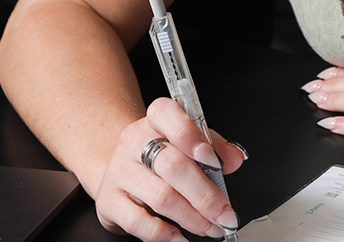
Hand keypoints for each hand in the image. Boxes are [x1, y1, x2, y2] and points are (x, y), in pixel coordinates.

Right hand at [93, 97, 245, 241]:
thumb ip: (215, 147)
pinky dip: (165, 235)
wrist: (120, 171)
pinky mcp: (109, 201)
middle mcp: (133, 141)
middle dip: (206, 196)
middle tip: (225, 214)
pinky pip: (139, 222)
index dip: (191, 136)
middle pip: (172, 165)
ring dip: (193, 218)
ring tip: (211, 228)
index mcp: (155, 120)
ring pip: (161, 197)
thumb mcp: (188, 143)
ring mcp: (119, 171)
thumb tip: (234, 157)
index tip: (215, 161)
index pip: (166, 115)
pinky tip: (180, 238)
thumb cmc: (160, 157)